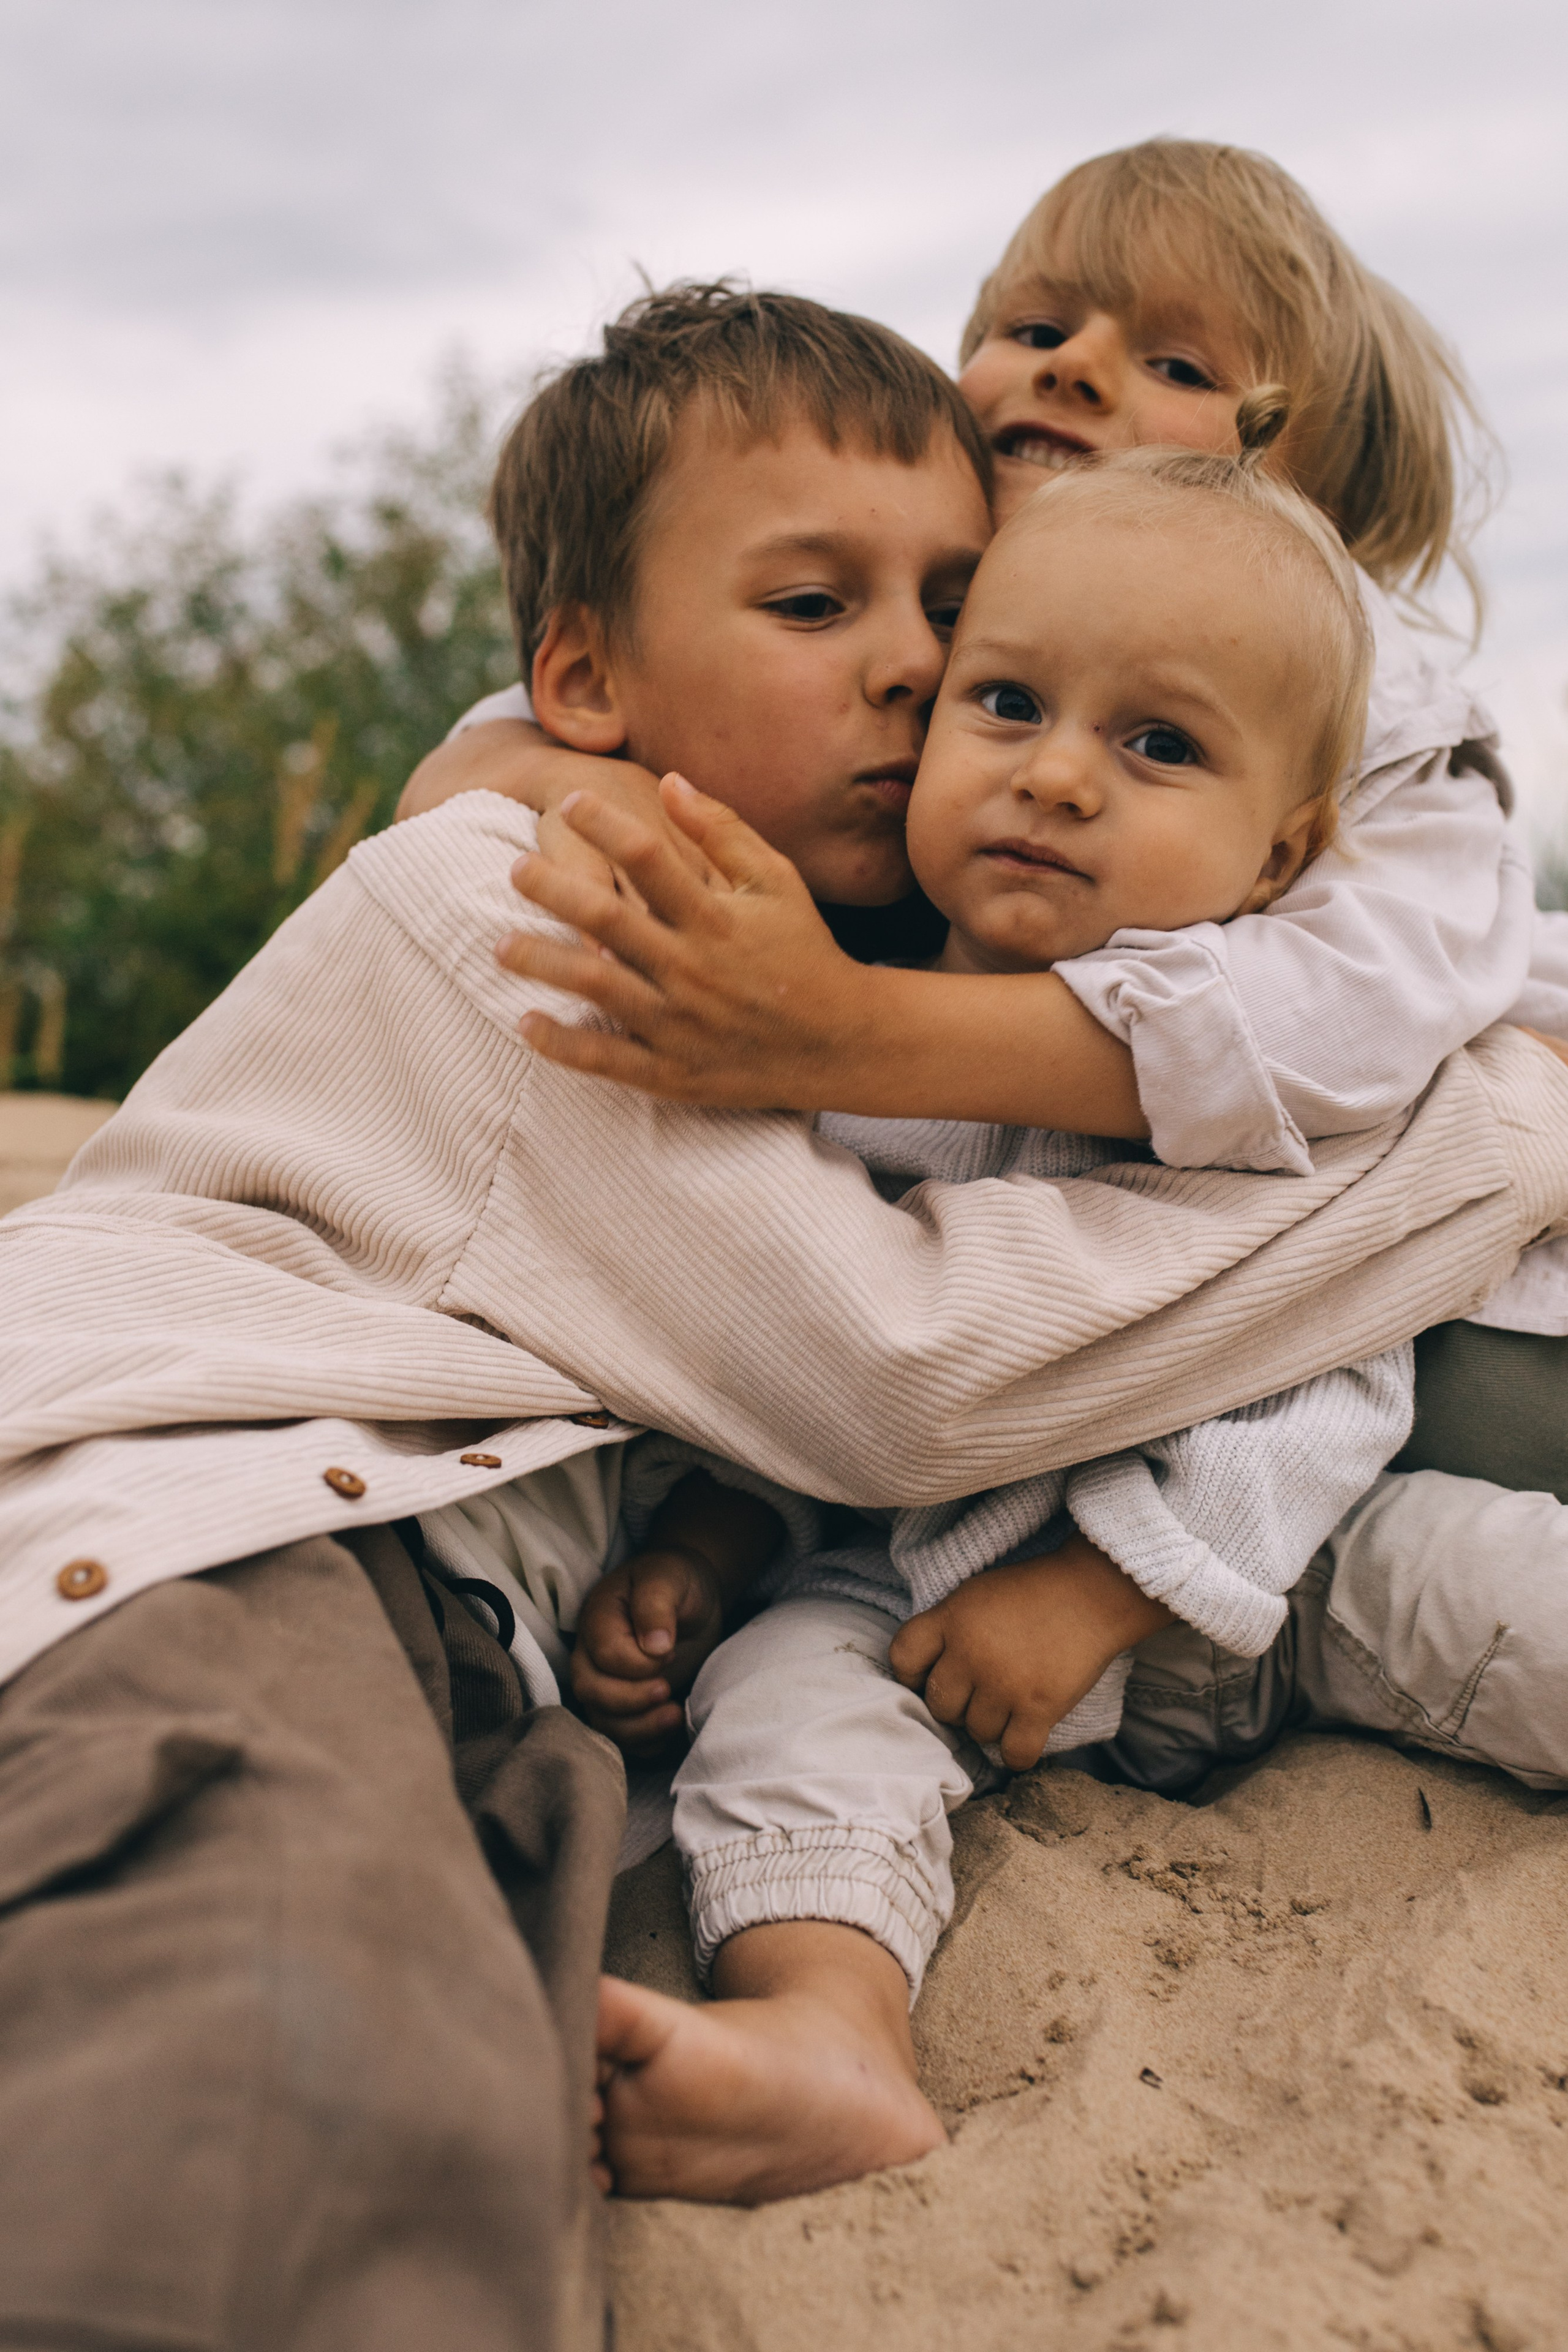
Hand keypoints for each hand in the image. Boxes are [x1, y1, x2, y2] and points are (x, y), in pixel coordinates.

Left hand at [496, 773, 885, 1109]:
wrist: (841, 1042)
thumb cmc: (804, 952)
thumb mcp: (778, 882)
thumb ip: (723, 832)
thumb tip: (668, 781)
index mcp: (716, 917)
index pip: (649, 857)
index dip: (605, 824)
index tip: (571, 801)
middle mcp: (692, 968)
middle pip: (606, 919)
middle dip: (553, 890)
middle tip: (513, 868)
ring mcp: (680, 1023)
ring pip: (596, 987)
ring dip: (542, 964)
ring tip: (498, 945)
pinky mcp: (673, 1071)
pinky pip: (607, 1059)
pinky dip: (563, 1044)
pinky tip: (523, 1023)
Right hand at [570, 1545, 727, 1758]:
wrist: (691, 1596)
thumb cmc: (677, 1581)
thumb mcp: (669, 1579)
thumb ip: (657, 1605)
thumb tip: (655, 1646)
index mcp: (598, 1618)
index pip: (605, 1655)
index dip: (639, 1663)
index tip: (671, 1649)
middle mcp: (592, 1654)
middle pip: (591, 1692)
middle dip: (631, 1701)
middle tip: (668, 1689)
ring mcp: (607, 1682)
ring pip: (603, 1721)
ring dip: (640, 1728)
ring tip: (675, 1715)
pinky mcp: (627, 1704)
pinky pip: (623, 1737)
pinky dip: (646, 1742)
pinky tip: (672, 1726)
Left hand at [888, 1534, 1172, 1769]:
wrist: (1092, 1593)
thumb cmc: (1032, 1591)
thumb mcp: (975, 1594)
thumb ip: (947, 1627)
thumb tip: (926, 1672)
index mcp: (951, 1619)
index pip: (902, 1658)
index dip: (913, 1674)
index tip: (931, 1675)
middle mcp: (970, 1654)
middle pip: (940, 1705)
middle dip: (958, 1703)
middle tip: (982, 1690)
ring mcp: (1004, 1684)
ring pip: (976, 1732)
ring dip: (992, 1724)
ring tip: (1011, 1702)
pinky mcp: (1039, 1709)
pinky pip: (1013, 1754)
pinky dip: (1017, 1753)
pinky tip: (1025, 1735)